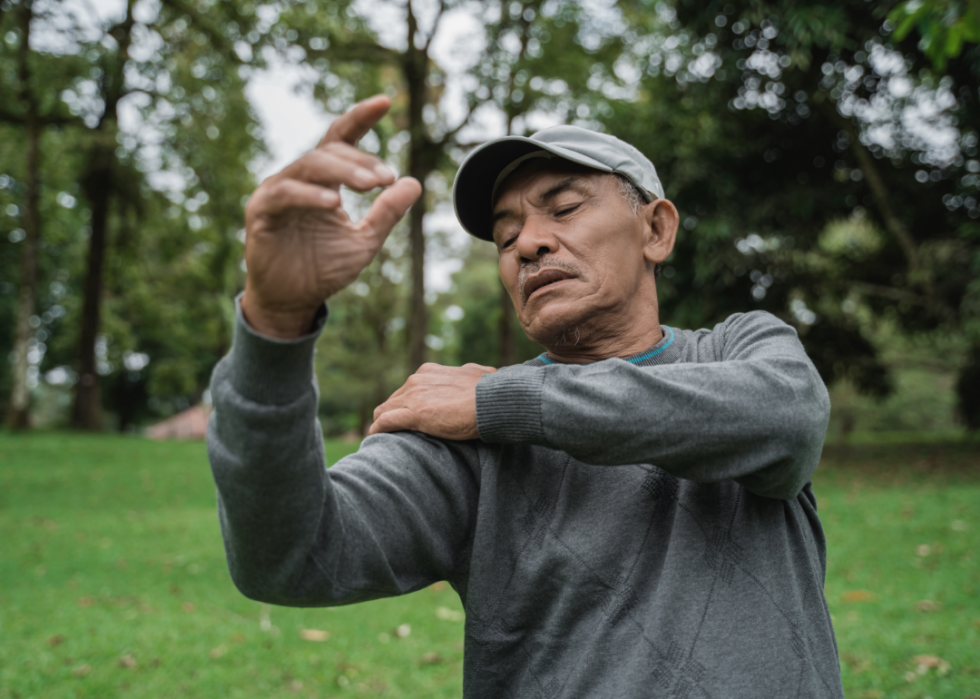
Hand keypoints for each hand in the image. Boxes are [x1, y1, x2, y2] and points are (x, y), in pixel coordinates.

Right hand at [242, 94, 422, 337]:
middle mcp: (299, 178)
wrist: (292, 301)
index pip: (341, 139)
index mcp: (324, 180)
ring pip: (309, 166)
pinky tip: (334, 203)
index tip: (386, 101)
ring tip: (371, 185)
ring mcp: (278, 192)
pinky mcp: (262, 212)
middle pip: (330, 152)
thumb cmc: (324, 267)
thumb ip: (387, 213)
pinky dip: (310, 196)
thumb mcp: (365, 241)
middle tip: (388, 178)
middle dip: (361, 162)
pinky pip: (285, 195)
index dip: (361, 118)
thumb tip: (414, 182)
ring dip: (343, 172)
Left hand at [369, 363, 497, 439]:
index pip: (407, 389)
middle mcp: (417, 380)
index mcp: (428, 371)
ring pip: (384, 410)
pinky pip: (385, 422)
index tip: (405, 415)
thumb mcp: (478, 373)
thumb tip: (478, 373)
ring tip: (382, 438)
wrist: (492, 401)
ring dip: (381, 423)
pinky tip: (374, 438)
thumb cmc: (489, 390)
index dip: (404, 404)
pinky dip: (377, 430)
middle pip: (393, 400)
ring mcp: (413, 397)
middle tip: (392, 431)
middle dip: (390, 414)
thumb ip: (470, 373)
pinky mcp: (414, 414)